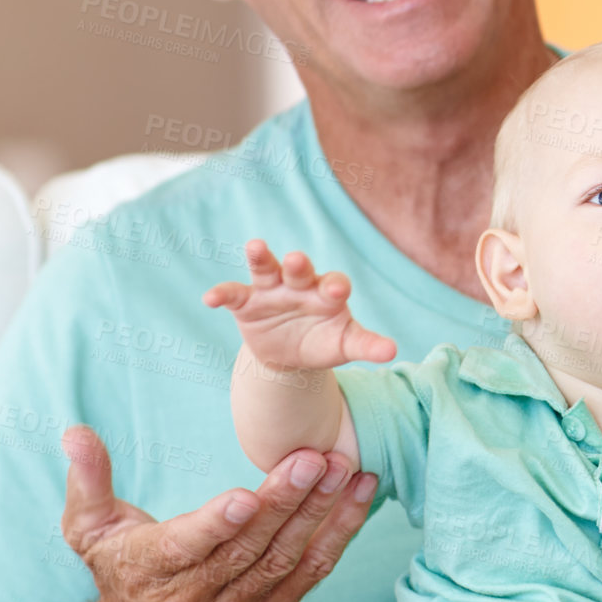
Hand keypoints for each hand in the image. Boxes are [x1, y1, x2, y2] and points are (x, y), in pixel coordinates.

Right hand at [60, 425, 376, 601]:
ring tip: (344, 470)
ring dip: (319, 515)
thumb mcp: (89, 532)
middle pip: (247, 549)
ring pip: (283, 562)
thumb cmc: (120, 579)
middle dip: (285, 502)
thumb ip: (88, 481)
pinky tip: (359, 498)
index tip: (244, 497)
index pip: (188, 548)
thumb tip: (75, 433)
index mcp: (151, 570)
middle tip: (315, 458)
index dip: (216, 524)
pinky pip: (309, 576)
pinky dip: (338, 537)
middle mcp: (196, 598)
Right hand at [203, 240, 395, 371]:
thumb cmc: (323, 341)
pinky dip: (221, 293)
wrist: (290, 355)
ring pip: (265, 267)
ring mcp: (271, 290)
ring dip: (260, 257)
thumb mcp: (345, 345)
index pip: (334, 283)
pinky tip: (209, 298)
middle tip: (297, 261)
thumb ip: (366, 345)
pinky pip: (232, 293)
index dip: (335, 286)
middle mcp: (299, 283)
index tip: (338, 290)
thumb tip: (392, 351)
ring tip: (254, 247)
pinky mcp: (246, 302)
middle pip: (299, 269)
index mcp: (327, 292)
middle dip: (298, 264)